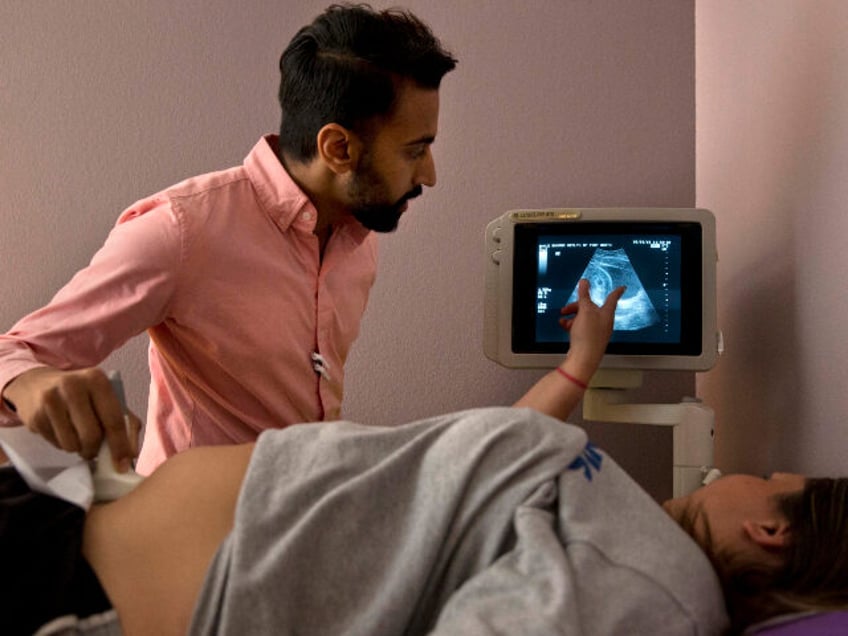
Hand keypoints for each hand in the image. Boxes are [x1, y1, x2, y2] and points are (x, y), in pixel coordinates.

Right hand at [2, 366, 138, 469]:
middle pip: (91, 435)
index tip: (123, 465)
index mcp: (97, 380)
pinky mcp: (35, 416)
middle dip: (95, 450)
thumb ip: (126, 424)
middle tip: (94, 451)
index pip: (113, 419)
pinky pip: (56, 445)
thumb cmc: (83, 395)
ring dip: (78, 449)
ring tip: (77, 437)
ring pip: (72, 444)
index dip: (120, 446)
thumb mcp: (107, 400)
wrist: (38, 384)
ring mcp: (51, 401)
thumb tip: (130, 455)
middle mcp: (73, 386)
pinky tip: (62, 430)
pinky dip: (63, 444)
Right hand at [559, 279, 624, 378]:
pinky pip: (581, 328)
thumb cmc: (588, 335)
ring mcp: (597, 331)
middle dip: (578, 306)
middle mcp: (604, 322)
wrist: (584, 358)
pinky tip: (565, 326)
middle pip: (592, 308)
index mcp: (607, 313)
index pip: (612, 298)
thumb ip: (584, 295)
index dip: (617, 291)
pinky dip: (573, 325)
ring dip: (573, 316)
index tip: (622, 287)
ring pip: (584, 318)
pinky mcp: (589, 339)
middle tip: (566, 308)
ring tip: (563, 320)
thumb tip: (584, 282)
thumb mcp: (584, 310)